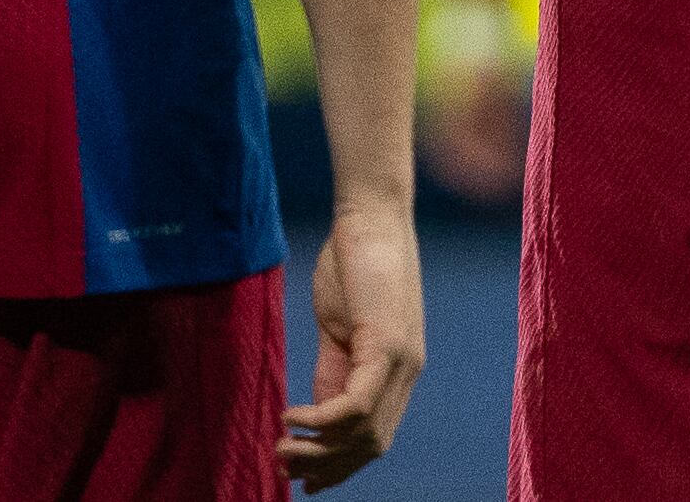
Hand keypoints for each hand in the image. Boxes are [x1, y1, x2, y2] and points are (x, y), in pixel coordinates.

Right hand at [281, 198, 422, 489]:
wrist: (371, 214)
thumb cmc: (353, 262)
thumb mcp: (340, 325)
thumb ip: (334, 368)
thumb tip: (318, 412)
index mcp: (397, 370)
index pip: (374, 436)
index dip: (340, 464)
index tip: (305, 479)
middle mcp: (406, 373)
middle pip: (371, 445)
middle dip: (327, 467)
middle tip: (286, 470)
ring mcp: (401, 361)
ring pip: (364, 434)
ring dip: (319, 450)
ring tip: (282, 450)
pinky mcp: (387, 345)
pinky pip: (357, 404)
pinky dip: (323, 419)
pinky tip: (292, 418)